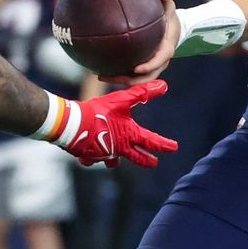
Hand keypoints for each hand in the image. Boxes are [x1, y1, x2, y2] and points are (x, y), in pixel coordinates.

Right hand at [57, 80, 176, 167]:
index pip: (151, 141)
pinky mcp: (90, 156)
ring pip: (114, 161)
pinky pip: (94, 159)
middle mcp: (120, 148)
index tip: (174, 147)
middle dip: (146, 160)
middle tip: (154, 162)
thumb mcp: (122, 100)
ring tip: (116, 160)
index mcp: (129, 135)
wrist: (73, 125)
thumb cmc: (99, 111)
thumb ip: (142, 93)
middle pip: (137, 157)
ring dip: (117, 160)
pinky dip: (94, 156)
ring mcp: (105, 154)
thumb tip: (163, 86)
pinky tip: (91, 153)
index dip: (164, 144)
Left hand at [101, 0, 178, 84]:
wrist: (172, 29)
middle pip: (145, 78)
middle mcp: (159, 62)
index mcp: (166, 50)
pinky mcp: (143, 67)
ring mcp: (151, 67)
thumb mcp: (169, 7)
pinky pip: (131, 74)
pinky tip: (101, 69)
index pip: (159, 61)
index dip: (148, 66)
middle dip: (129, 80)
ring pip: (137, 80)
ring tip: (101, 76)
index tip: (136, 68)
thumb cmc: (168, 17)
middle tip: (110, 76)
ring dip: (120, 80)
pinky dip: (118, 74)